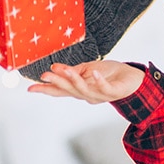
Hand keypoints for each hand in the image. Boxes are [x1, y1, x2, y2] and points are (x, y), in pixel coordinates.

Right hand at [27, 60, 144, 103]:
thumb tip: (54, 68)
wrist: (133, 79)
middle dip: (56, 83)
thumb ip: (72, 71)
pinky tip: (94, 73)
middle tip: (44, 76)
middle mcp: (87, 95)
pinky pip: (104, 88)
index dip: (45, 89)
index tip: (30, 89)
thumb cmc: (109, 74)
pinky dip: (99, 81)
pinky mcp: (113, 92)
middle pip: (69, 90)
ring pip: (83, 90)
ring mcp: (100, 95)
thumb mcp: (87, 69)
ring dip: (73, 80)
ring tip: (64, 71)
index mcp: (79, 89)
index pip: (59, 90)